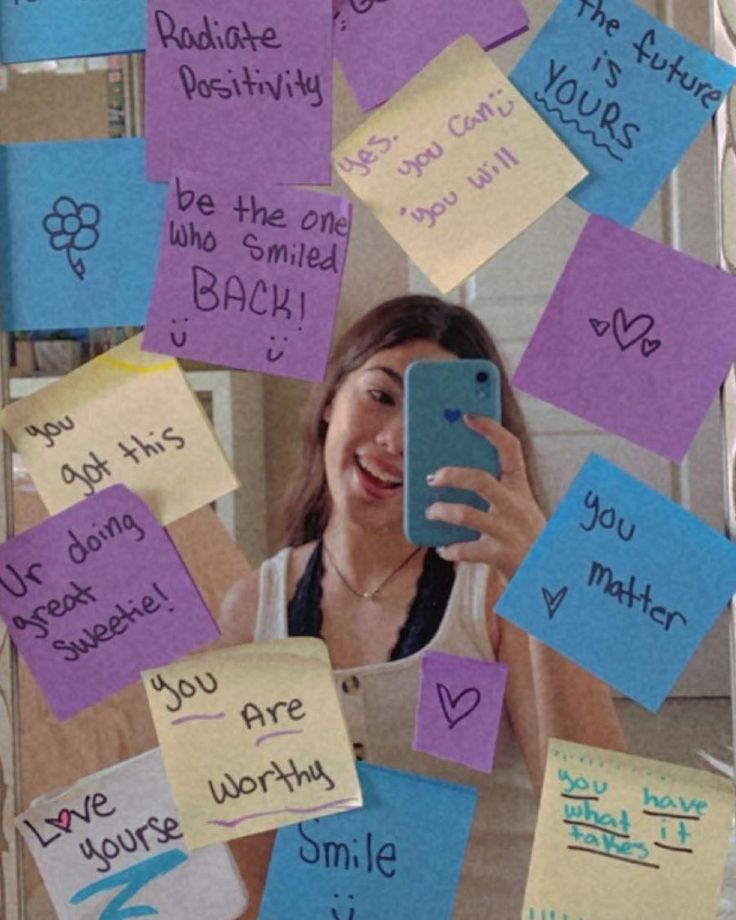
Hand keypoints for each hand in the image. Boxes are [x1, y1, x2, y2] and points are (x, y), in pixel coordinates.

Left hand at [425, 414, 545, 582]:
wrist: (551, 576)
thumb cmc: (524, 538)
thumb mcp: (517, 510)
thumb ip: (492, 494)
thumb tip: (449, 475)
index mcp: (520, 489)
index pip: (510, 449)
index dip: (490, 429)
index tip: (468, 415)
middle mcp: (516, 506)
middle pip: (481, 480)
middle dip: (453, 475)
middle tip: (432, 477)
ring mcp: (509, 531)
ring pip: (468, 515)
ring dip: (443, 512)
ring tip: (430, 512)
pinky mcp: (502, 556)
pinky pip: (468, 550)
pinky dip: (451, 550)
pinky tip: (443, 550)